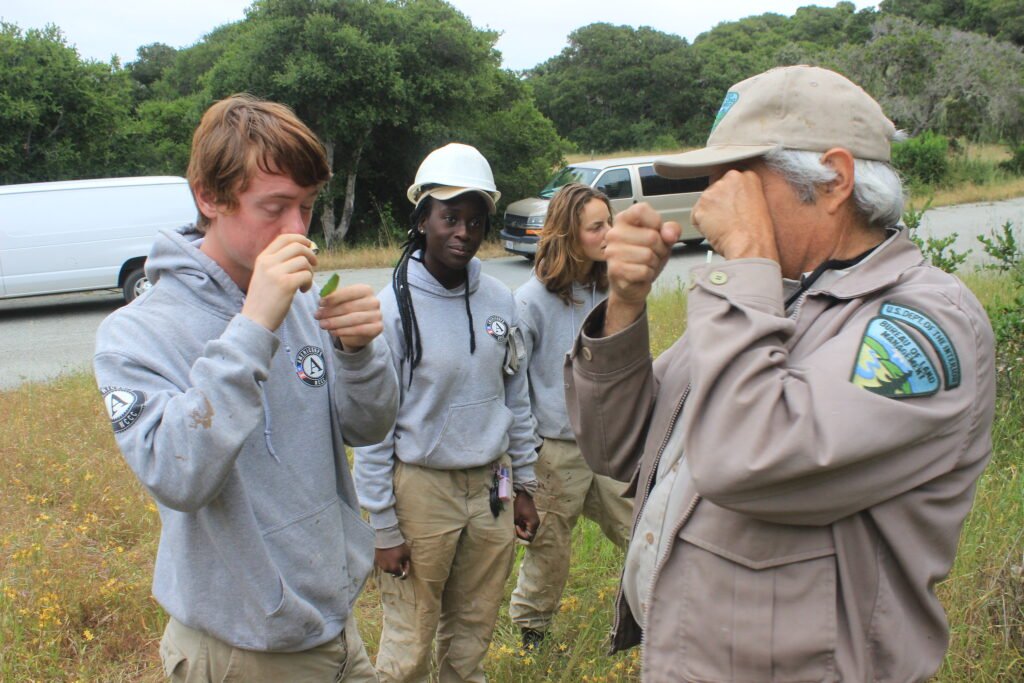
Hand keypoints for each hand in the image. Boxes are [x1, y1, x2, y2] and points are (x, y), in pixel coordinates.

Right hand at [242, 234, 316, 331]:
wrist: (254, 321)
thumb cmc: (264, 300)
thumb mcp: (265, 275)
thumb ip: (278, 262)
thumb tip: (302, 249)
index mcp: (262, 258)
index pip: (284, 238)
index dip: (301, 239)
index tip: (309, 246)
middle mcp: (268, 262)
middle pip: (298, 246)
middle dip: (311, 254)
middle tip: (314, 265)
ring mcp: (276, 273)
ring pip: (304, 261)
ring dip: (310, 272)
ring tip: (304, 284)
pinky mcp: (286, 285)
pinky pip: (306, 275)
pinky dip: (309, 283)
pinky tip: (302, 291)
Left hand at [315, 283, 383, 351]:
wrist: (361, 327)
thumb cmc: (348, 310)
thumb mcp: (341, 301)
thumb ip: (333, 297)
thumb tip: (322, 296)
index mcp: (366, 290)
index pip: (348, 292)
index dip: (333, 298)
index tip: (320, 303)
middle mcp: (374, 301)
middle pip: (349, 307)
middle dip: (330, 312)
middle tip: (317, 316)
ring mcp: (377, 315)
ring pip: (353, 319)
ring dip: (335, 322)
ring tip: (322, 324)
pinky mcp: (378, 327)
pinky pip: (359, 330)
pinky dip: (344, 331)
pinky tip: (333, 332)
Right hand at [375, 543, 410, 579]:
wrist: (387, 537)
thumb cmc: (398, 546)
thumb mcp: (407, 555)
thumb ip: (406, 564)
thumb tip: (404, 570)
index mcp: (394, 569)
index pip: (401, 575)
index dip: (404, 572)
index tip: (405, 566)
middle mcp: (386, 569)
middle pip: (393, 572)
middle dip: (397, 569)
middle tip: (399, 560)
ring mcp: (380, 565)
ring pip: (387, 568)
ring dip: (390, 565)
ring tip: (393, 557)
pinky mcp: (376, 560)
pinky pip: (383, 563)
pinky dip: (386, 561)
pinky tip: (388, 555)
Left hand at [514, 493, 539, 541]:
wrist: (524, 495)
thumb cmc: (520, 505)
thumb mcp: (516, 517)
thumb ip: (517, 526)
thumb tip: (515, 533)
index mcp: (533, 524)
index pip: (528, 536)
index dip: (521, 534)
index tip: (516, 527)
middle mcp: (536, 524)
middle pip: (530, 535)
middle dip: (523, 534)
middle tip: (516, 529)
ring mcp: (536, 522)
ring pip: (530, 532)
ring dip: (524, 531)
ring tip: (517, 526)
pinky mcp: (534, 519)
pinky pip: (530, 527)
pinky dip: (525, 527)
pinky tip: (519, 524)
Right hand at [603, 203, 680, 334]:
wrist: (632, 283)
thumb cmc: (645, 256)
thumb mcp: (662, 239)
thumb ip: (670, 230)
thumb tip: (670, 234)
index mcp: (623, 219)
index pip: (641, 210)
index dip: (656, 222)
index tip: (656, 231)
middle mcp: (614, 233)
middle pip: (651, 236)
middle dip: (660, 249)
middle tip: (653, 254)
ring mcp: (612, 252)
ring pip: (648, 255)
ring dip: (654, 263)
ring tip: (646, 264)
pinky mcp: (615, 270)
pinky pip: (644, 271)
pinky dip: (648, 274)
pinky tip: (641, 274)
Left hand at [690, 169, 778, 262]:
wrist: (749, 244)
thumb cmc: (756, 231)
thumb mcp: (758, 203)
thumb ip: (742, 195)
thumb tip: (731, 200)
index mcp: (746, 177)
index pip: (729, 184)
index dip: (730, 200)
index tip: (735, 209)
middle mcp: (727, 180)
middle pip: (715, 192)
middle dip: (718, 206)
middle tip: (729, 220)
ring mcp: (712, 192)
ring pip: (704, 204)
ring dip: (710, 216)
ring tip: (724, 227)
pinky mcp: (700, 206)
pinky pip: (695, 217)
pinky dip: (701, 226)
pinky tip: (715, 231)